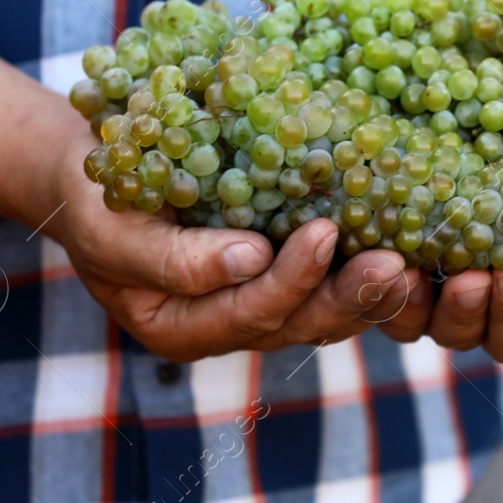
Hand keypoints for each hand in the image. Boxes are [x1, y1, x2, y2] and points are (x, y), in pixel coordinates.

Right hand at [49, 132, 425, 361]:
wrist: (90, 175)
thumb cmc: (91, 197)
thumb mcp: (110, 228)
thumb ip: (172, 258)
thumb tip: (248, 259)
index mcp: (179, 327)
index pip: (248, 313)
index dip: (291, 279)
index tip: (325, 233)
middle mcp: (225, 327)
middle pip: (299, 323)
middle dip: (350, 297)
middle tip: (395, 263)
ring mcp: (258, 305)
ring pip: (324, 313)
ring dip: (371, 293)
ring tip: (412, 263)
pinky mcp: (281, 274)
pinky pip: (328, 284)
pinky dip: (363, 270)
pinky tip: (405, 244)